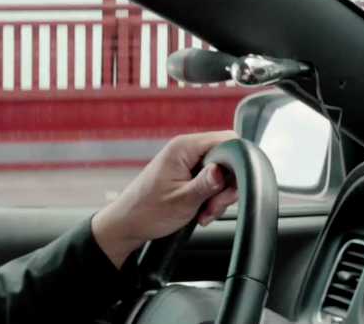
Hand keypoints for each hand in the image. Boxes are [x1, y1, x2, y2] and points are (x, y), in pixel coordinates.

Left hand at [91, 131, 240, 267]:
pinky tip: (200, 213)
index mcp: (184, 147)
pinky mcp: (188, 175)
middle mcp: (187, 150)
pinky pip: (211, 183)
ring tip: (204, 213)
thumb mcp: (182, 200)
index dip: (235, 163)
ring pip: (221, 174)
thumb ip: (206, 184)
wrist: (128, 224)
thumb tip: (224, 170)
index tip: (229, 188)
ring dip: (218, 198)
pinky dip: (210, 200)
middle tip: (213, 206)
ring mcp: (187, 162)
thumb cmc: (147, 211)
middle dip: (225, 187)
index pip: (226, 139)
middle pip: (226, 159)